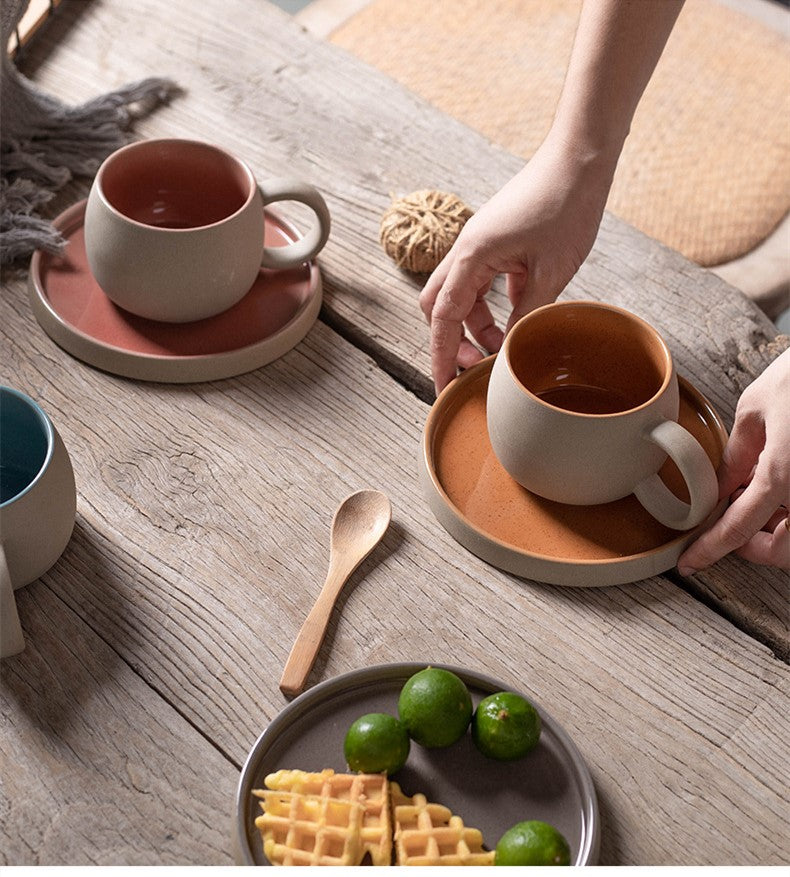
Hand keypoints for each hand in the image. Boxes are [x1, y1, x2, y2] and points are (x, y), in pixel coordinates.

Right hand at [419, 132, 616, 392]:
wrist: (580, 156)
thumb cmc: (566, 203)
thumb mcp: (551, 271)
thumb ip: (527, 315)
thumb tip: (510, 352)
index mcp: (471, 256)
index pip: (443, 318)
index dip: (441, 356)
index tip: (443, 385)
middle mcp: (467, 250)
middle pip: (439, 307)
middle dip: (452, 342)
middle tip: (473, 370)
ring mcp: (480, 245)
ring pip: (463, 297)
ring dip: (477, 326)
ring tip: (504, 348)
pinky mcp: (497, 243)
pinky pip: (484, 282)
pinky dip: (495, 306)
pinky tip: (520, 317)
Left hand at [678, 348, 789, 573]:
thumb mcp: (756, 409)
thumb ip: (736, 456)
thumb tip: (719, 486)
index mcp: (785, 475)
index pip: (738, 529)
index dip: (709, 550)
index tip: (689, 564)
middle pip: (784, 552)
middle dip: (756, 548)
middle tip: (732, 526)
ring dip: (778, 533)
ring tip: (756, 500)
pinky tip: (779, 491)